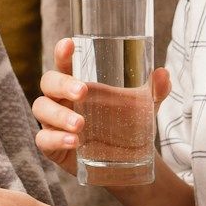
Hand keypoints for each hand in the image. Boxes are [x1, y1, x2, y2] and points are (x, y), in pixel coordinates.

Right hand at [34, 37, 171, 176]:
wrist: (128, 162)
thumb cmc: (127, 126)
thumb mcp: (144, 108)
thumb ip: (155, 91)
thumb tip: (164, 73)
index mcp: (77, 84)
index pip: (64, 64)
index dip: (62, 53)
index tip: (68, 43)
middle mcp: (61, 100)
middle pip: (48, 83)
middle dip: (62, 85)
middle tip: (82, 92)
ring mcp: (54, 123)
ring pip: (41, 110)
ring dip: (58, 115)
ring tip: (80, 124)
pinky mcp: (53, 147)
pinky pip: (43, 140)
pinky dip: (56, 139)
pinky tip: (74, 142)